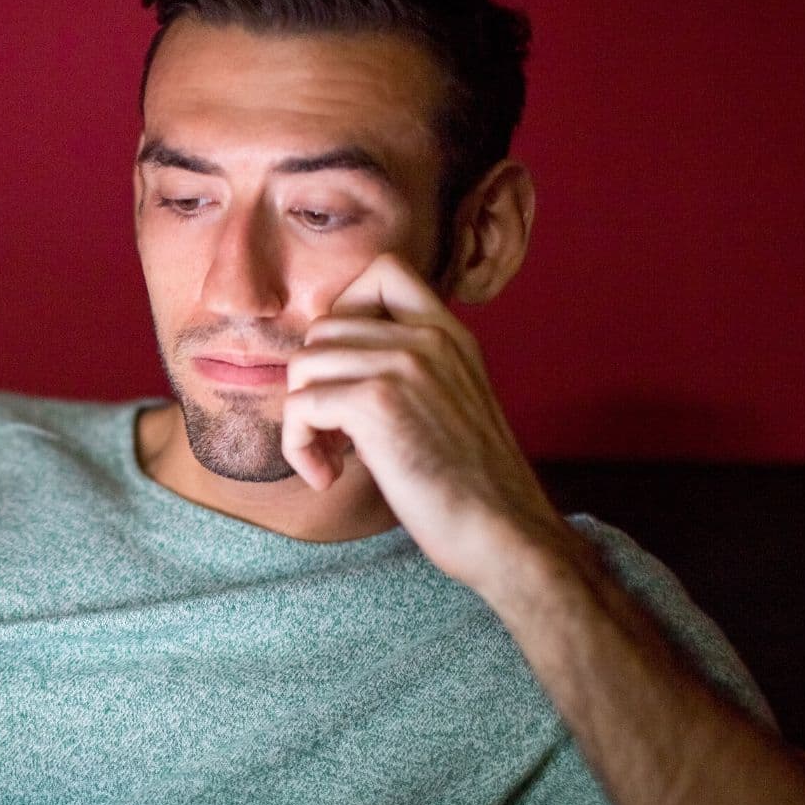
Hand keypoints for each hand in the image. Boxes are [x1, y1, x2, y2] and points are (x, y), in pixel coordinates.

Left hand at [281, 252, 579, 594]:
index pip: (383, 270)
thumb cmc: (471, 487)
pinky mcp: (379, 402)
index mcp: (450, 333)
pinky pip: (301, 406)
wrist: (505, 533)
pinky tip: (327, 478)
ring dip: (302, 420)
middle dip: (313, 384)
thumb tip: (326, 365)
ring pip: (304, 365)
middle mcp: (429, 338)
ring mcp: (405, 364)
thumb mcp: (449, 403)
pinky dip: (299, 447)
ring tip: (330, 459)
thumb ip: (407, 370)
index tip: (347, 370)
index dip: (344, 311)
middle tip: (331, 436)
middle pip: (324, 327)